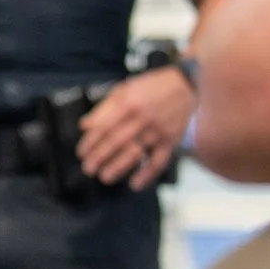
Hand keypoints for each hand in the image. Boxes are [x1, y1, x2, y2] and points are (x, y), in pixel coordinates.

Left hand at [76, 66, 193, 191]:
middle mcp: (142, 118)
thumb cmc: (154, 86)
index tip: (82, 153)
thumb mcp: (125, 89)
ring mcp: (157, 130)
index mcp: (128, 103)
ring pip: (135, 153)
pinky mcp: (171, 140)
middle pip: (116, 142)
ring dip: (118, 167)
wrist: (187, 84)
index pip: (103, 127)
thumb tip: (85, 125)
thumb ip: (104, 108)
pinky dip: (147, 174)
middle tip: (89, 169)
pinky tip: (135, 184)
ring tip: (105, 177)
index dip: (90, 143)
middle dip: (99, 158)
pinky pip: (159, 161)